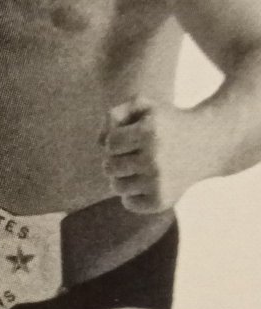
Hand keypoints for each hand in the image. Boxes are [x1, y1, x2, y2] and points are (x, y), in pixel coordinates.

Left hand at [100, 97, 206, 213]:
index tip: (131, 137)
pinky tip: (144, 182)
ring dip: (120, 177)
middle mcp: (155, 161)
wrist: (208, 143)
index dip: (116, 140)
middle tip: (133, 153)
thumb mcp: (143, 105)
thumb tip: (100, 144)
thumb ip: (113, 114)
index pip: (109, 144)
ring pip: (116, 186)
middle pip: (109, 167)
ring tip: (135, 167)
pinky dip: (131, 194)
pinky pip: (129, 203)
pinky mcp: (163, 201)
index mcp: (149, 134)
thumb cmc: (166, 122)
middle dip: (116, 159)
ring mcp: (160, 183)